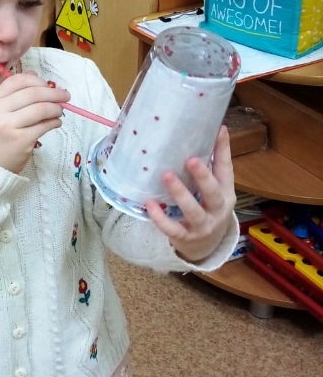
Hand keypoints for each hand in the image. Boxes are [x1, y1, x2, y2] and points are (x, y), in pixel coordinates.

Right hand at [0, 71, 67, 173]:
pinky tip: (56, 123)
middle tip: (66, 96)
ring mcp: (9, 125)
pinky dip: (55, 122)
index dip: (37, 80)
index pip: (18, 81)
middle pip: (33, 93)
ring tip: (60, 111)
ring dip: (56, 108)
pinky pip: (44, 125)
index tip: (49, 85)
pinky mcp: (21, 140)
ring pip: (41, 108)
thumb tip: (35, 74)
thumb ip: (15, 93)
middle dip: (54, 93)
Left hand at [145, 126, 236, 262]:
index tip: (219, 130)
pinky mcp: (186, 237)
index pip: (227, 170)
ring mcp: (203, 225)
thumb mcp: (215, 190)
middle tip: (190, 159)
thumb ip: (211, 167)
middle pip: (213, 192)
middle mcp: (217, 209)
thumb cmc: (208, 209)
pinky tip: (149, 203)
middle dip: (202, 176)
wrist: (206, 246)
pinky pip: (173, 228)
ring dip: (180, 193)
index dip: (223, 150)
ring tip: (166, 176)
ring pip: (193, 211)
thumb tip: (210, 130)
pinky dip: (161, 217)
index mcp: (226, 193)